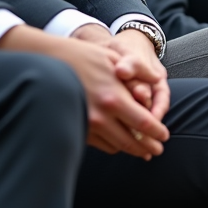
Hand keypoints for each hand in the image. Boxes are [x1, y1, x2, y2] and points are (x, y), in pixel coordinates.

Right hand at [0, 25, 168, 158]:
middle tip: (157, 150)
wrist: (42, 61)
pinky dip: (113, 146)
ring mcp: (86, 125)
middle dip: (148, 147)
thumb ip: (138, 70)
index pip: (144, 123)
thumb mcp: (112, 56)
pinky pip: (100, 145)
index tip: (165, 136)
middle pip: (132, 141)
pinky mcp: (76, 128)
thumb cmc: (80, 56)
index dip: (157, 133)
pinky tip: (119, 144)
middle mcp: (100, 116)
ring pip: (116, 146)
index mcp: (113, 98)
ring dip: (132, 150)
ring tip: (142, 151)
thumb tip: (157, 80)